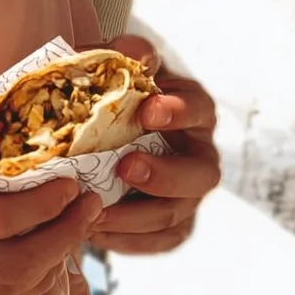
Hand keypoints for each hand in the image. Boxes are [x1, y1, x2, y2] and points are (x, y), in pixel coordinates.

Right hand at [0, 96, 103, 294]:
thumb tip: (19, 110)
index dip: (45, 206)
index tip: (73, 182)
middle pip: (14, 266)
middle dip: (62, 237)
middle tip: (89, 206)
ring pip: (9, 292)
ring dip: (51, 263)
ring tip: (73, 226)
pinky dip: (26, 280)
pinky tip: (42, 251)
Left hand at [85, 34, 219, 255]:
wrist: (93, 128)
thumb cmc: (108, 89)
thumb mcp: (111, 64)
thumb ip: (123, 54)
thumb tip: (136, 54)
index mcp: (189, 107)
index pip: (198, 107)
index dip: (178, 111)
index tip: (148, 110)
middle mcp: (197, 152)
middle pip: (201, 173)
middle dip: (165, 174)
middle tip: (125, 166)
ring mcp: (187, 192)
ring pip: (178, 213)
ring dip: (139, 216)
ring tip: (97, 212)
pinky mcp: (172, 223)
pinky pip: (161, 241)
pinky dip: (130, 241)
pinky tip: (97, 232)